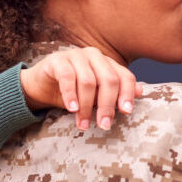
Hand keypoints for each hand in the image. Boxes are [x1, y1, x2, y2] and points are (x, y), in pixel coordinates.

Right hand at [20, 47, 141, 129]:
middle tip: (104, 125)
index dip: (127, 94)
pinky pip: (67, 77)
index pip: (125, 76)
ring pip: (88, 81)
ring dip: (86, 106)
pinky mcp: (57, 60)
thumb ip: (115, 94)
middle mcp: (94, 56)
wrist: (42, 86)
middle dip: (107, 105)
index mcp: (107, 63)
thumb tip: (140, 91)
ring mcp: (75, 55)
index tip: (126, 112)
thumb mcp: (96, 96)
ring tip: (84, 124)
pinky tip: (72, 109)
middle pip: (108, 79)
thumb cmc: (73, 92)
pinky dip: (71, 95)